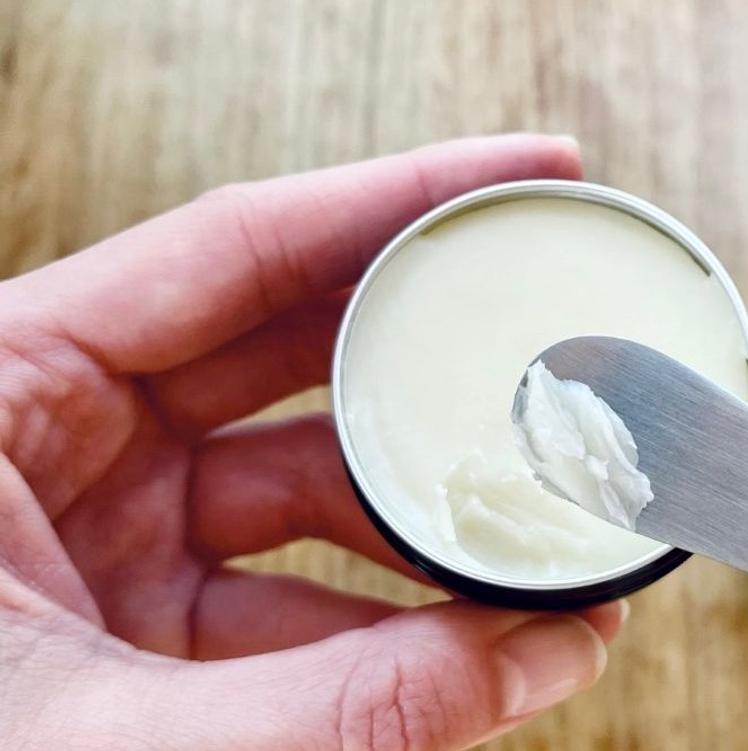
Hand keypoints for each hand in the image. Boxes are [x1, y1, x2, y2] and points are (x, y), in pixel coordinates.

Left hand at [0, 134, 625, 748]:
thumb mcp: (108, 740)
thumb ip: (340, 705)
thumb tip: (547, 654)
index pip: (238, 250)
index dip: (399, 199)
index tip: (531, 171)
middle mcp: (55, 440)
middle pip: (294, 346)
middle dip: (436, 348)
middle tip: (560, 335)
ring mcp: (105, 535)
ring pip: (308, 483)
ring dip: (428, 511)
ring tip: (546, 530)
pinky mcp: (140, 626)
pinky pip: (294, 590)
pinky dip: (387, 616)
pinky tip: (479, 638)